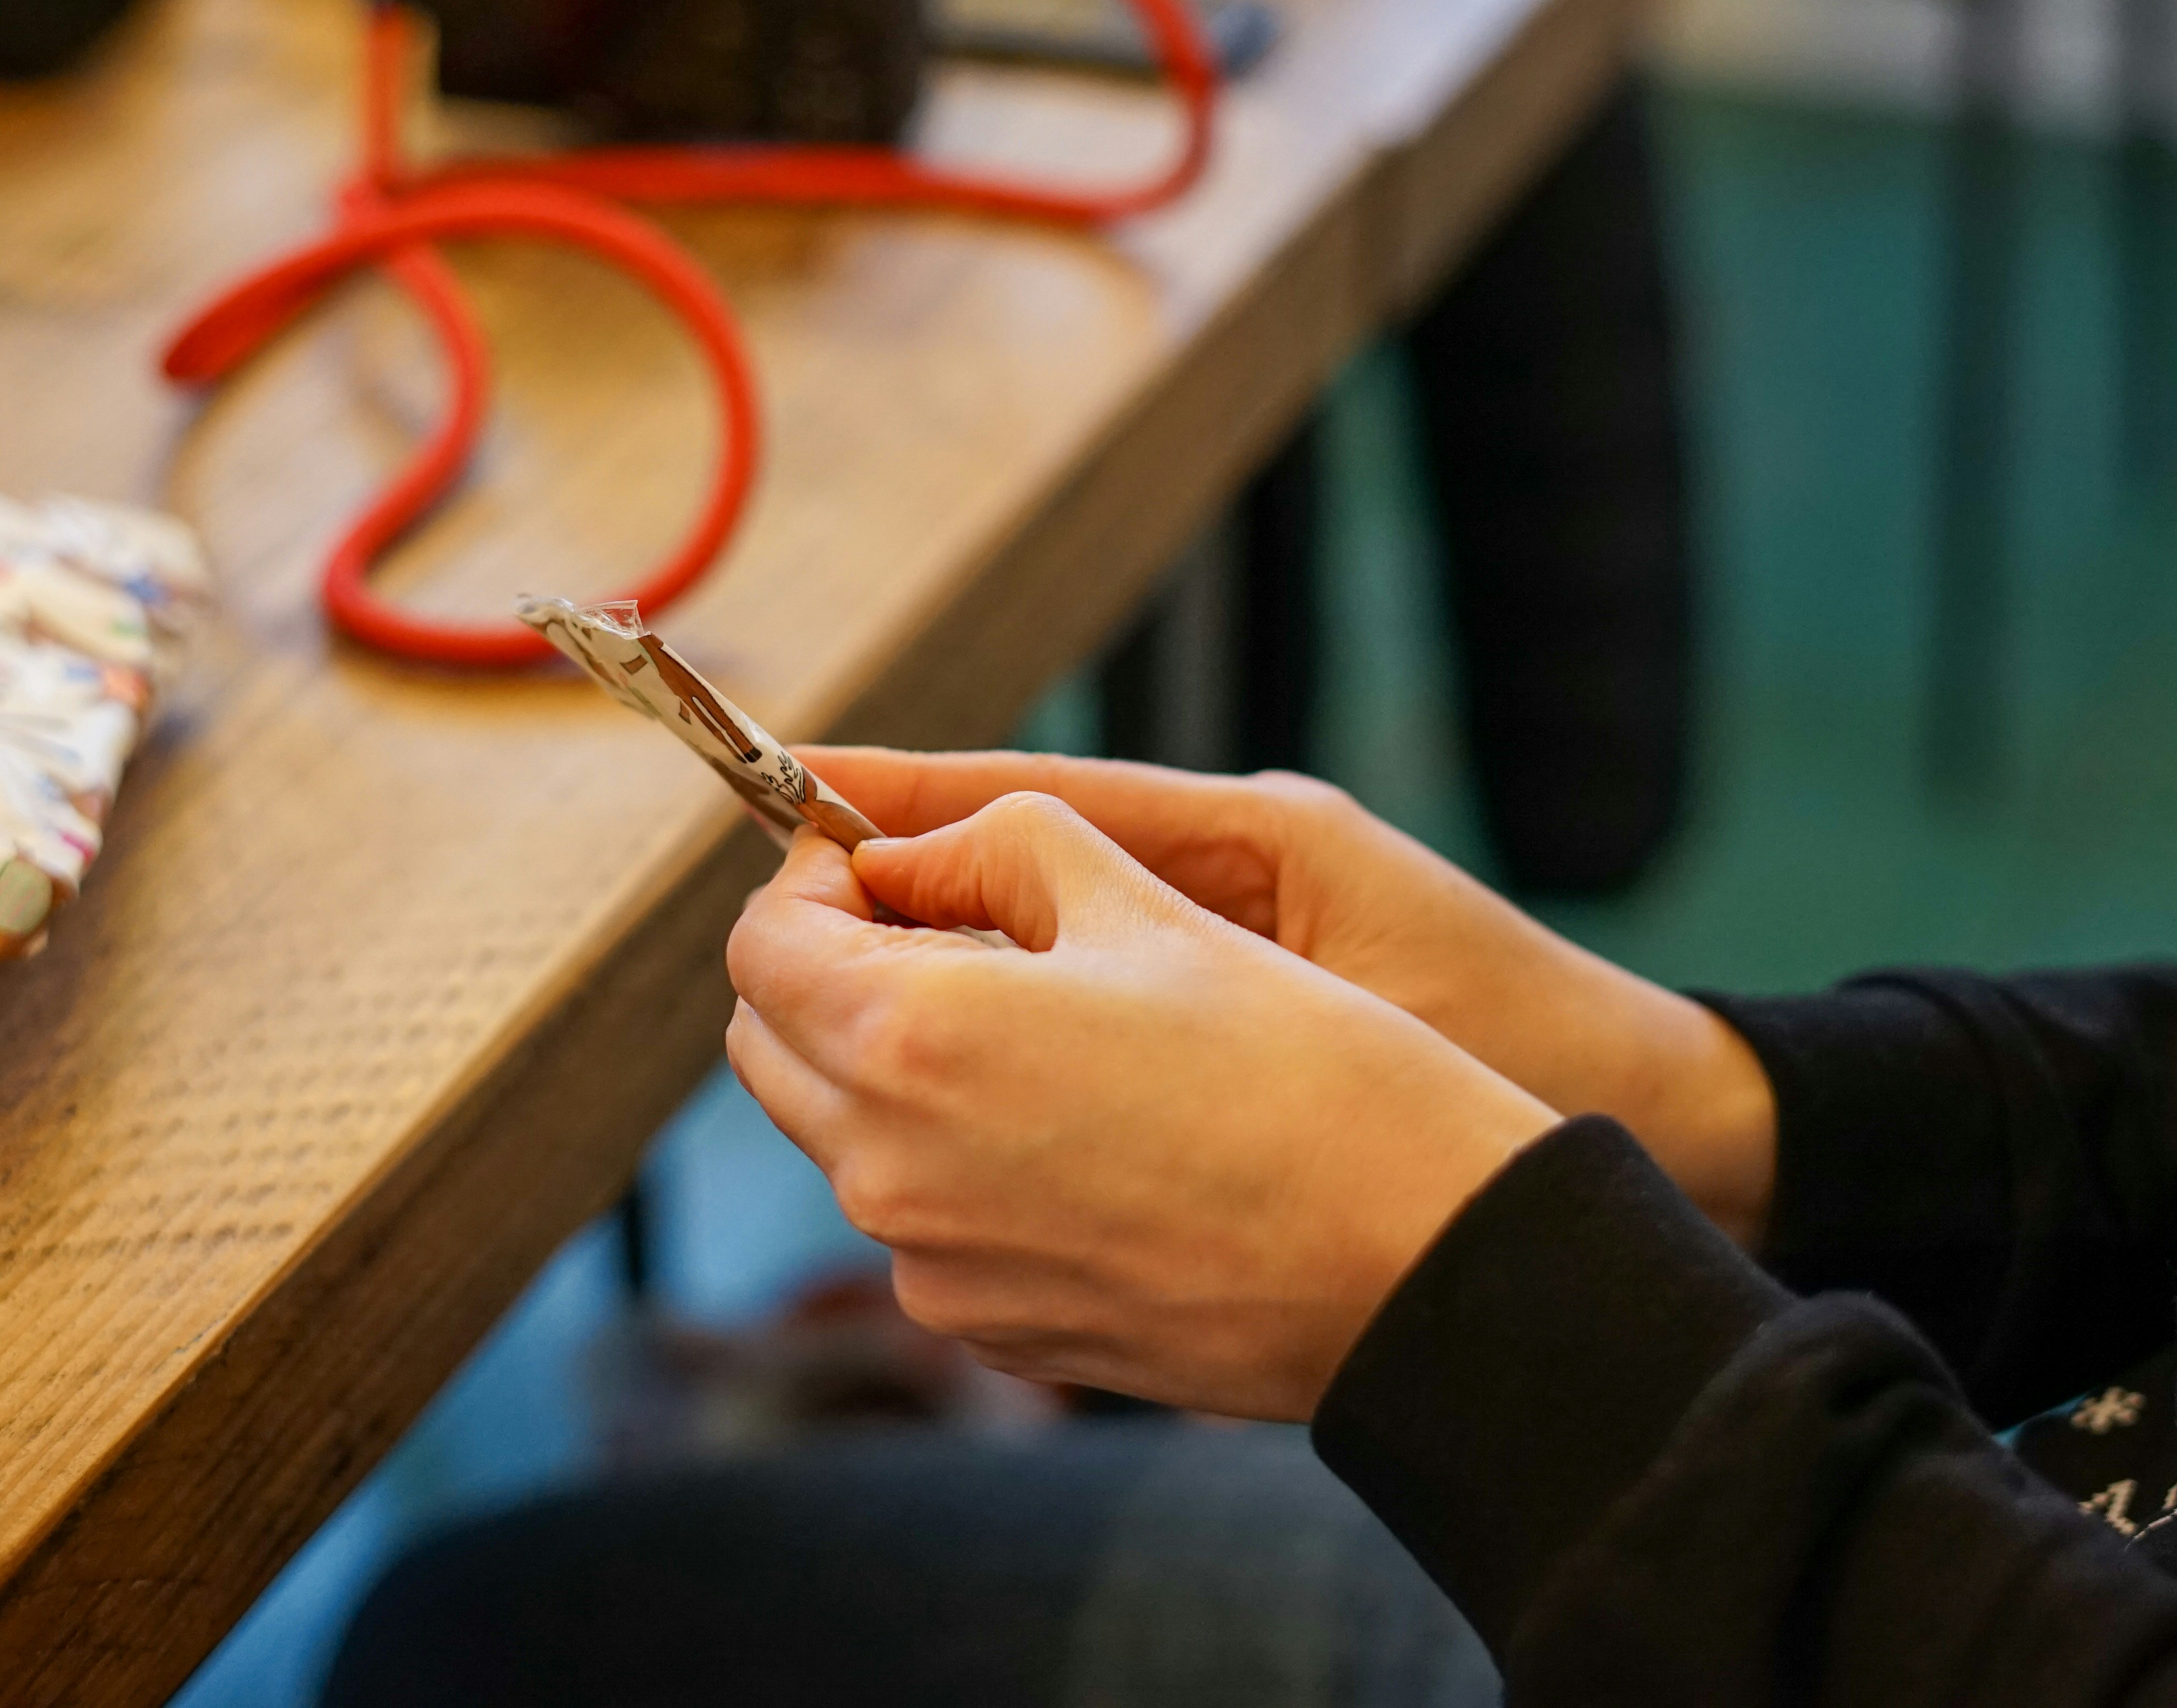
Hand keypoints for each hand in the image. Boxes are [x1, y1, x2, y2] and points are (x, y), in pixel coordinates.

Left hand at [722, 803, 1557, 1419]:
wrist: (1414, 1260)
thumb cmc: (1299, 1063)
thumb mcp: (1145, 898)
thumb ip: (991, 845)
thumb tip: (899, 856)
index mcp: (909, 1040)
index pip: (762, 944)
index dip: (814, 881)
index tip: (884, 856)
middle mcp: (891, 1170)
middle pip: (775, 1047)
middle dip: (832, 970)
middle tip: (949, 925)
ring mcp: (935, 1268)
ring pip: (848, 1137)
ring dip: (898, 1065)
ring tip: (1042, 1023)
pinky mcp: (994, 1331)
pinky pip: (924, 1222)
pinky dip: (959, 1157)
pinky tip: (1085, 1125)